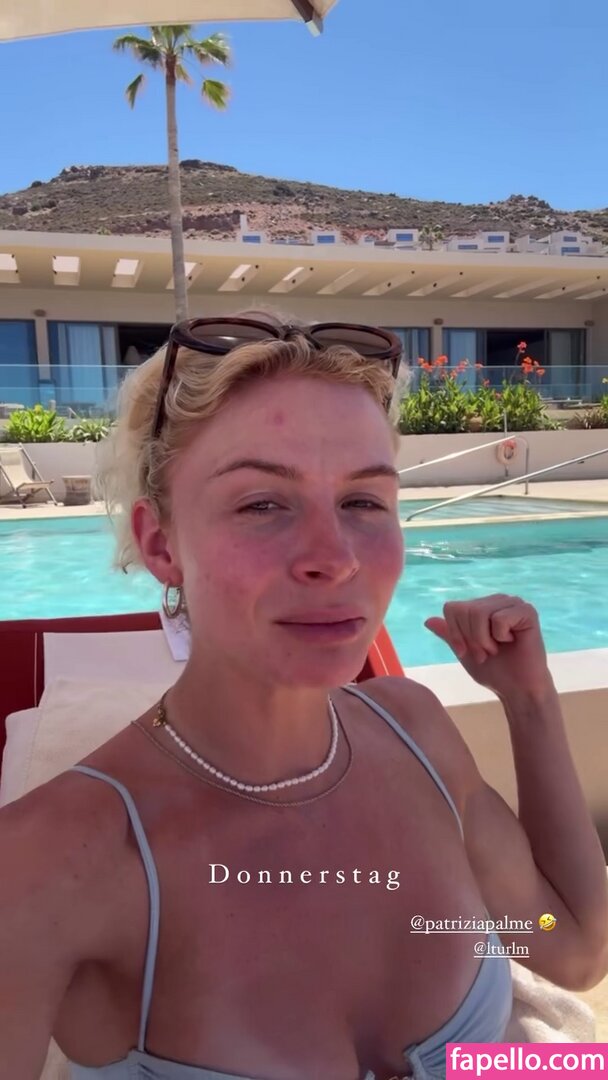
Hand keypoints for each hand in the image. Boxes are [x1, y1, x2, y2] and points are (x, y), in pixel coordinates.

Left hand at [424, 594, 552, 699]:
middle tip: (485, 653)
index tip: (467, 651)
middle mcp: (496, 600)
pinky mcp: (527, 611)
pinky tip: (512, 642)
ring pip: (479, 612)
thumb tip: (427, 620)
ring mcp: (512, 603)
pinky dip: (501, 636)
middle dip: (470, 638)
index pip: (452, 608)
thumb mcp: (465, 652)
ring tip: (495, 649)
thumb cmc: (495, 671)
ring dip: (483, 639)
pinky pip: (499, 618)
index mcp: (481, 607)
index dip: (455, 633)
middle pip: (464, 610)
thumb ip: (450, 635)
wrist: (518, 689)